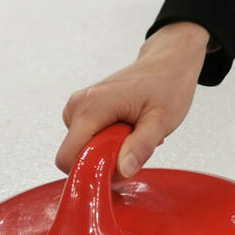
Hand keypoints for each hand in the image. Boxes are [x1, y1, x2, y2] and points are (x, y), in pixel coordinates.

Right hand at [57, 22, 211, 177]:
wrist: (167, 63)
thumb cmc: (167, 87)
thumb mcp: (160, 121)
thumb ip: (140, 146)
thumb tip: (122, 170)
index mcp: (91, 107)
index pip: (67, 157)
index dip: (91, 170)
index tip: (119, 164)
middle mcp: (78, 105)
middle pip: (76, 155)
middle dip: (103, 159)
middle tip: (133, 143)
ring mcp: (78, 106)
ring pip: (82, 148)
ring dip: (107, 150)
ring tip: (132, 132)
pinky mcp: (83, 109)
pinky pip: (87, 138)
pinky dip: (106, 141)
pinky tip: (126, 128)